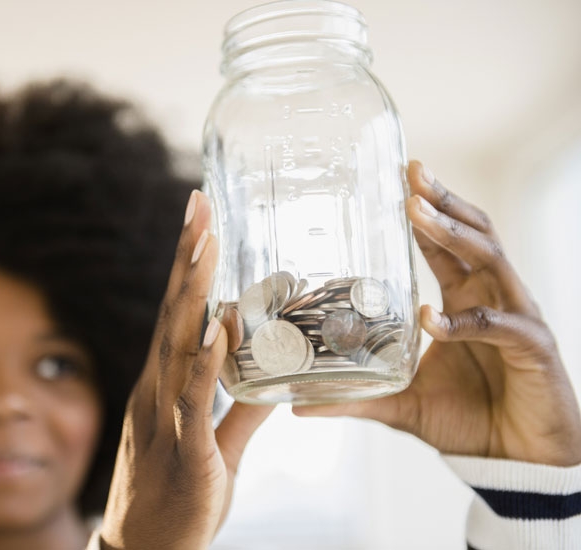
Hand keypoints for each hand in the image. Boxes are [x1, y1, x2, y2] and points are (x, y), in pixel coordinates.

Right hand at [100, 190, 272, 549]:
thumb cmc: (176, 498)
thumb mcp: (215, 446)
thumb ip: (241, 407)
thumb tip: (275, 372)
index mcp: (162, 387)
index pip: (174, 315)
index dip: (184, 267)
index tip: (199, 220)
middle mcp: (156, 393)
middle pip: (172, 316)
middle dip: (186, 259)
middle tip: (200, 205)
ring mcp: (165, 421)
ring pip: (179, 348)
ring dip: (192, 295)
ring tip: (208, 245)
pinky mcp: (185, 455)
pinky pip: (196, 403)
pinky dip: (207, 364)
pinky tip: (218, 328)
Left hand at [294, 160, 580, 466]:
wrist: (518, 461)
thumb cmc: (469, 421)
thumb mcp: (402, 405)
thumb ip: (357, 398)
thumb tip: (299, 405)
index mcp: (463, 300)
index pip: (444, 244)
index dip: (425, 210)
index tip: (398, 178)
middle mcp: (490, 298)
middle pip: (471, 234)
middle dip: (441, 202)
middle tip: (410, 174)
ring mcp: (514, 317)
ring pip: (489, 260)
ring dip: (452, 235)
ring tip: (418, 213)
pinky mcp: (532, 348)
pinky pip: (498, 325)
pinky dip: (464, 321)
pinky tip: (431, 318)